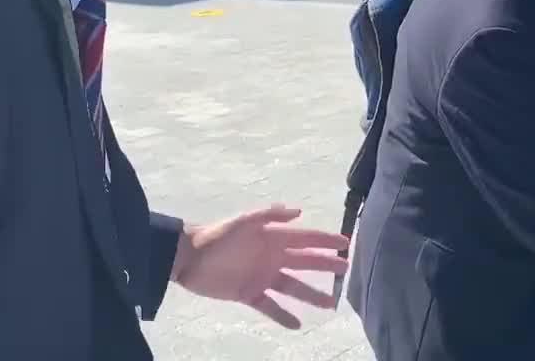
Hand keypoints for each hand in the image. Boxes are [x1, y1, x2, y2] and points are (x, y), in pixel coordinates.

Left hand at [171, 205, 349, 328]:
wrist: (188, 257)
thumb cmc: (217, 236)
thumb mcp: (243, 221)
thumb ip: (270, 215)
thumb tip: (299, 211)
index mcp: (273, 238)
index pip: (306, 239)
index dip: (326, 241)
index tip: (346, 244)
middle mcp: (272, 257)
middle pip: (305, 262)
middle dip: (326, 265)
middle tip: (346, 269)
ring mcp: (262, 276)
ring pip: (293, 286)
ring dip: (311, 294)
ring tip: (330, 303)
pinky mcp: (249, 293)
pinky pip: (270, 306)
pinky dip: (283, 315)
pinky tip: (297, 324)